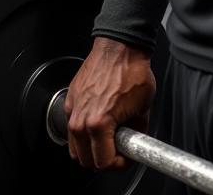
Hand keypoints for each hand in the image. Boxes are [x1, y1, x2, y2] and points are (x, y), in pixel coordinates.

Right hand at [65, 37, 155, 170]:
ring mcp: (73, 108)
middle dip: (103, 159)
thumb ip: (135, 135)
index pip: (104, 163)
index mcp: (99, 124)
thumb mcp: (142, 111)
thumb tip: (132, 145)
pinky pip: (71, 126)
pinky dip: (82, 131)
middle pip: (85, 160)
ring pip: (74, 146)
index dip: (119, 164)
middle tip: (116, 151)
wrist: (119, 48)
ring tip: (106, 139)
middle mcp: (81, 118)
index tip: (125, 157)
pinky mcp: (70, 98)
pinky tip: (96, 122)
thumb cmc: (131, 72)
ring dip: (89, 148)